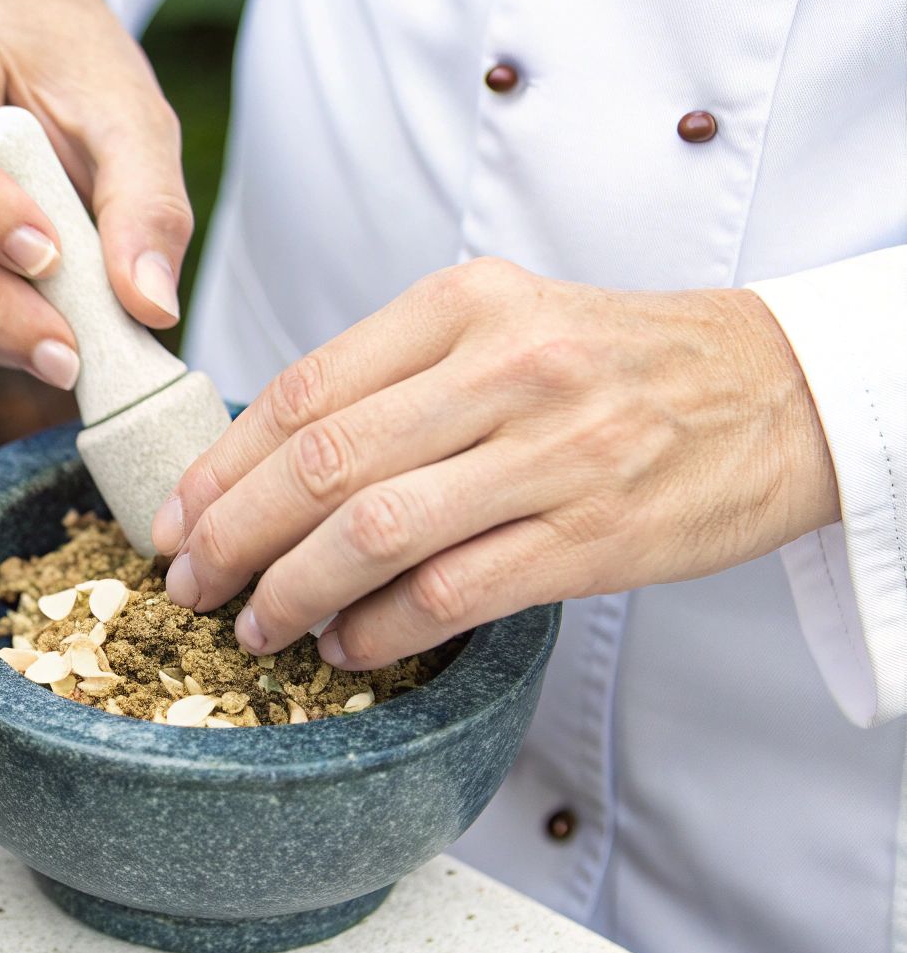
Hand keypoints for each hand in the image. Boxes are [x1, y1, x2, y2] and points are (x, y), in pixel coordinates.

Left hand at [150, 258, 838, 668]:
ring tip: (257, 625)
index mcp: (463, 305)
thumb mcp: (503, 324)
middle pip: (322, 463)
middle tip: (189, 583)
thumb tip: (264, 466)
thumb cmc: (614, 364)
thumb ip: (393, 378)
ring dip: (294, 590)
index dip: (221, 465)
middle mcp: (503, 369)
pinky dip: (380, 629)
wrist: (777, 391)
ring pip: (375, 531)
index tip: (174, 518)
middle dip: (234, 534)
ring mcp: (553, 453)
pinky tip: (347, 646)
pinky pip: (452, 592)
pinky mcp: (594, 534)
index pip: (303, 392)